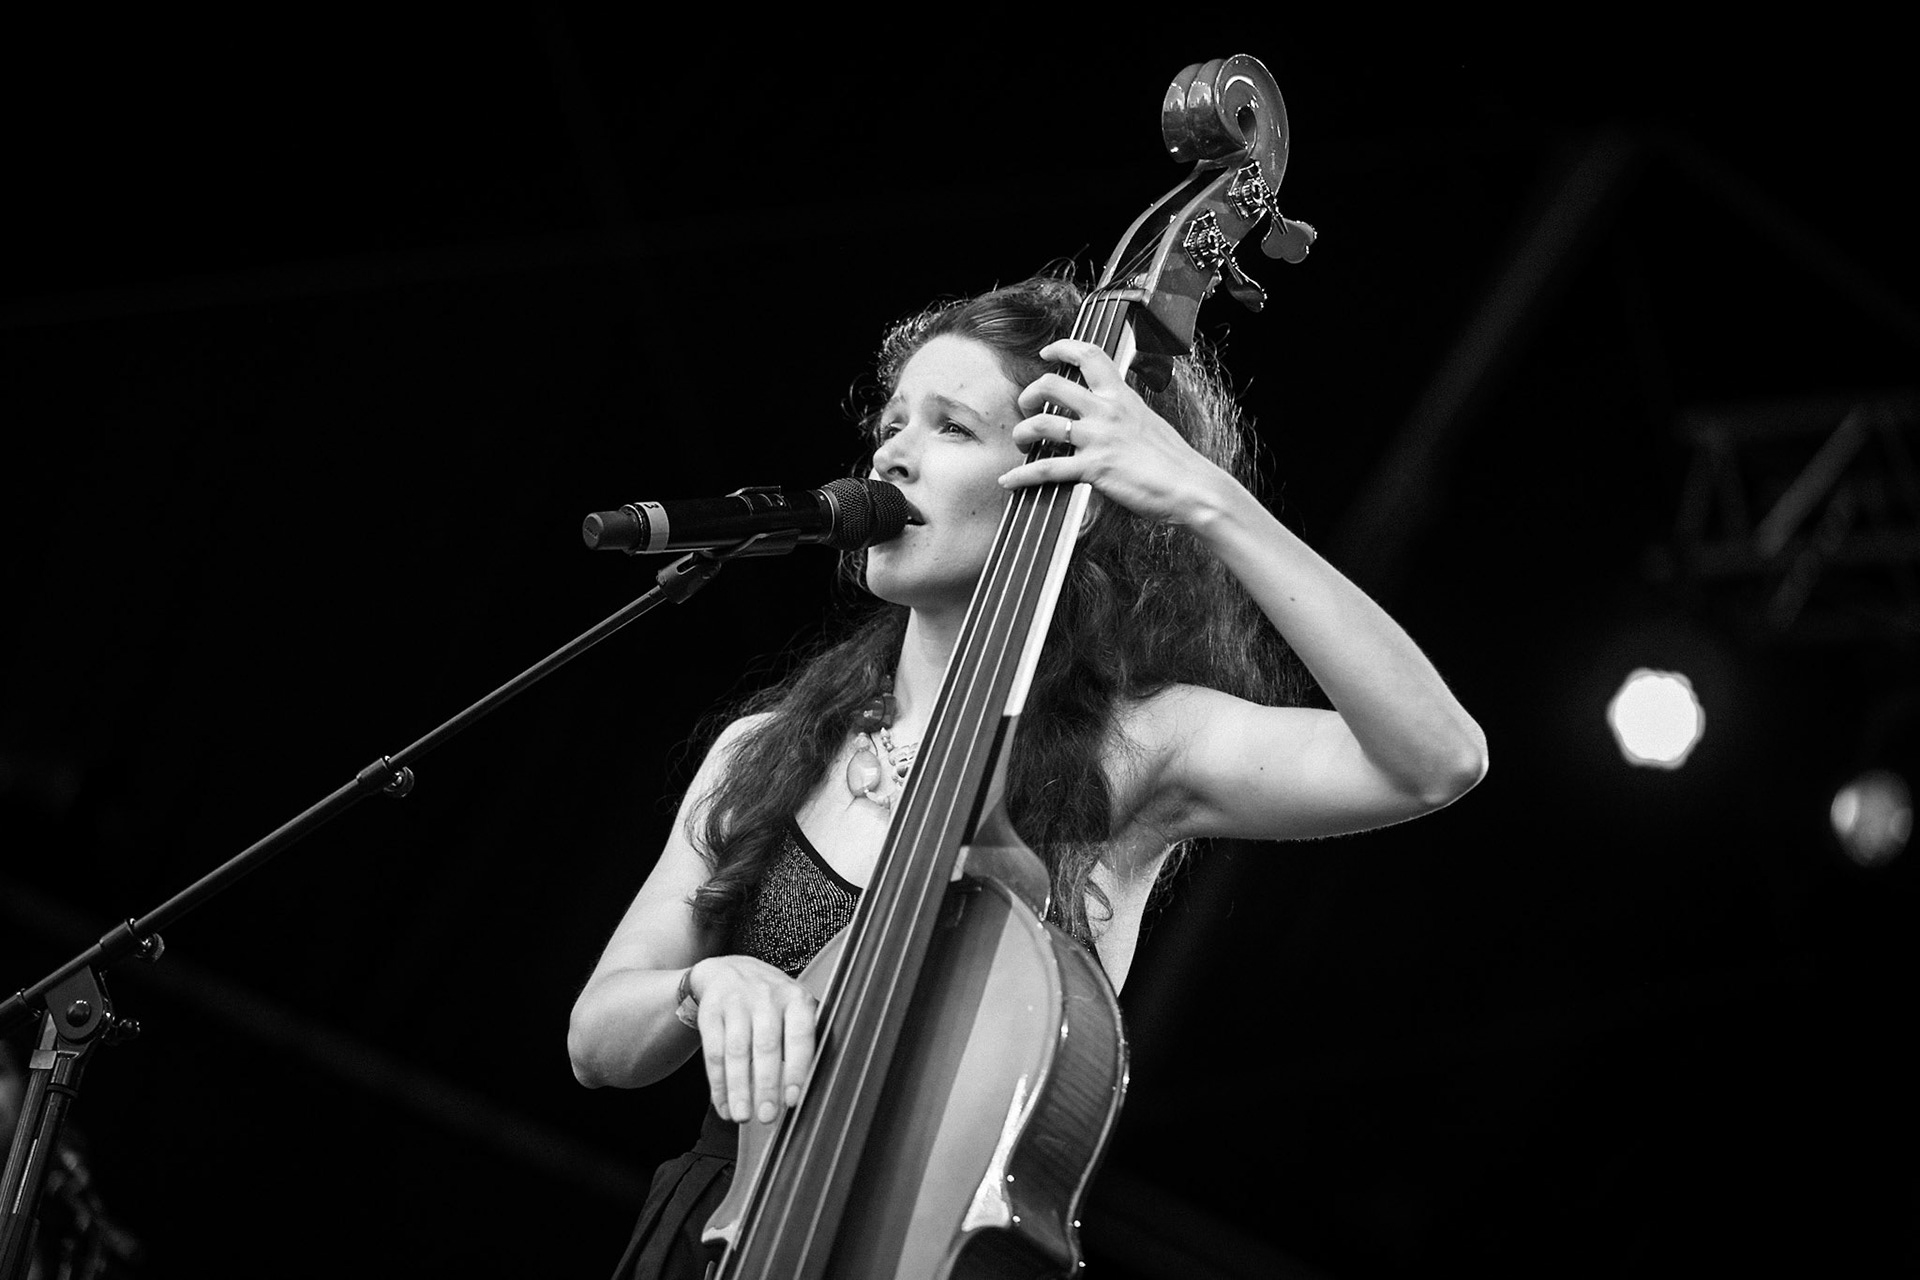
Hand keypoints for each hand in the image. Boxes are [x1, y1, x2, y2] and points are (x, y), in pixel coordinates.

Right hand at [687, 954, 816, 1124]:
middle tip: (767, 1116)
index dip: (796, 1069)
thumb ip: (803, 1041)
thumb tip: (811, 1089)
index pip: (799, 1036)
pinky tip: (723, 1105)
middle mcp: (767, 997)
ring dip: (738, 1089)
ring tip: (742, 1116)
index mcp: (795, 999)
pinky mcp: (711, 1012)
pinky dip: (718, 1083)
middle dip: (766, 1086)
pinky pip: (713, 1052)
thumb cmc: (771, 1000)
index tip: (792, 1100)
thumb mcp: (793, 1008)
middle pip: (766, 1046)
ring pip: (736, 1052)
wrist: (729, 970)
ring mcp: (736, 1003)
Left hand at [1001, 339, 1231, 525]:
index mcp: (1121, 397)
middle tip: (1026, 407)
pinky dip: (1021, 476)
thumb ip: (1125, 417)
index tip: (1047, 353)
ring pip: (1041, 424)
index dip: (1063, 348)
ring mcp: (1098, 439)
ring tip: (1020, 442)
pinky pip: (1046, 468)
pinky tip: (1009, 482)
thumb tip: (1112, 422)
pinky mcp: (1093, 468)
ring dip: (1022, 432)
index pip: (1090, 356)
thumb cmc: (1175, 462)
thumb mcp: (1149, 424)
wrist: (1191, 487)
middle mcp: (1106, 411)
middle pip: (1052, 384)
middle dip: (1030, 394)